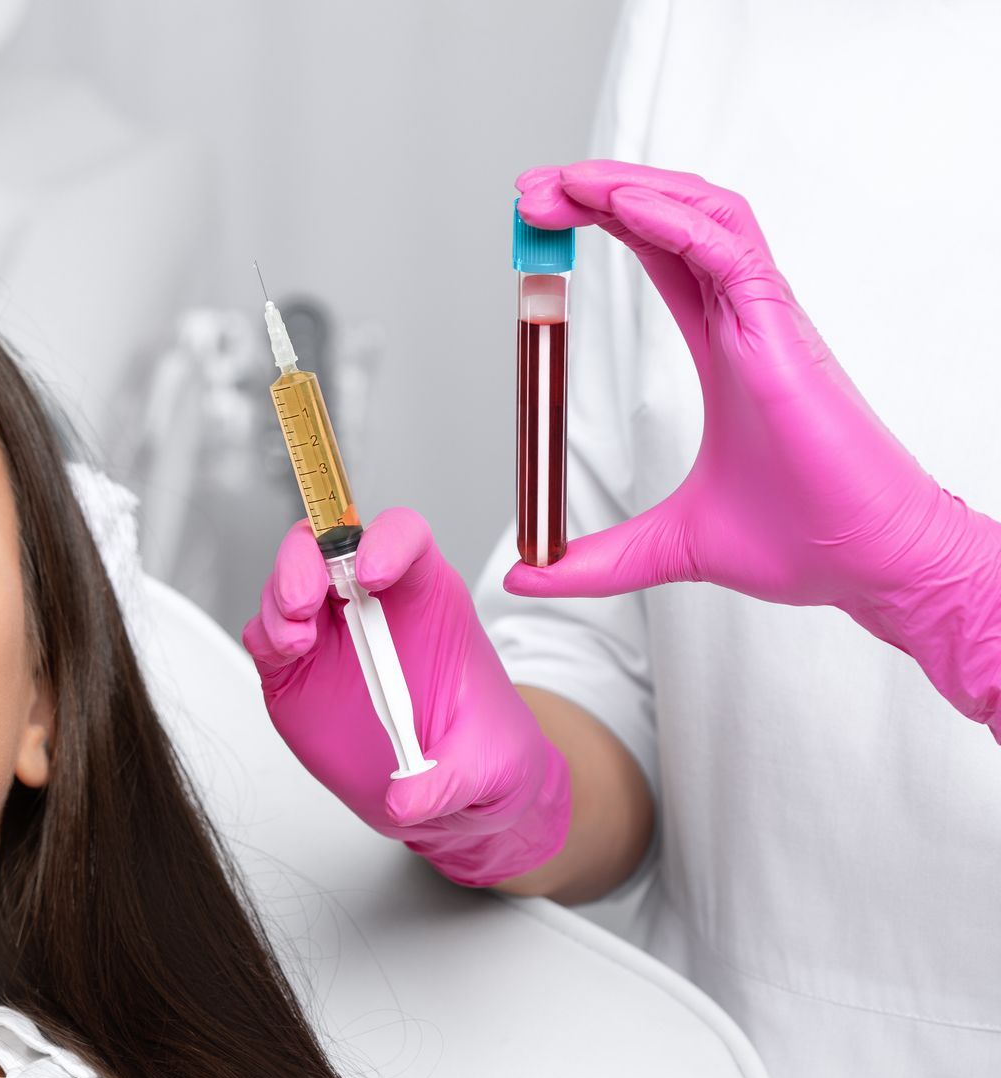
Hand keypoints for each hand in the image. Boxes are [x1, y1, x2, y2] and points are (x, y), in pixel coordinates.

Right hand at [241, 510, 570, 886]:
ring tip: (294, 641)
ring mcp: (330, 635)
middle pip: (330, 547)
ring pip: (290, 583)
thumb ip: (447, 780)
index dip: (385, 542)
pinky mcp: (296, 671)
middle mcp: (373, 606)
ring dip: (281, 599)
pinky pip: (267, 635)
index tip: (371, 572)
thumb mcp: (488, 767)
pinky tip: (283, 654)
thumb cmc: (481, 751)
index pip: (404, 539)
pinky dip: (266, 635)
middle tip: (303, 602)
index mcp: (428, 599)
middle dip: (307, 561)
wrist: (453, 788)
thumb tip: (405, 800)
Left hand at [507, 160, 1000, 734]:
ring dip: (634, 188)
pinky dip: (677, 222)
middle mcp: (748, 319)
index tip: (544, 214)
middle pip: (675, 217)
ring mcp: (770, 321)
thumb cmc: (804, 541)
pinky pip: (732, 254)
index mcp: (725, 346)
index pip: (662, 254)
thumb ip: (597, 559)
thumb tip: (528, 572)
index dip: (608, 221)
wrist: (873, 566)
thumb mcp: (668, 547)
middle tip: (534, 189)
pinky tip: (624, 207)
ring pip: (707, 215)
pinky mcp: (787, 337)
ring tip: (567, 182)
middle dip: (604, 190)